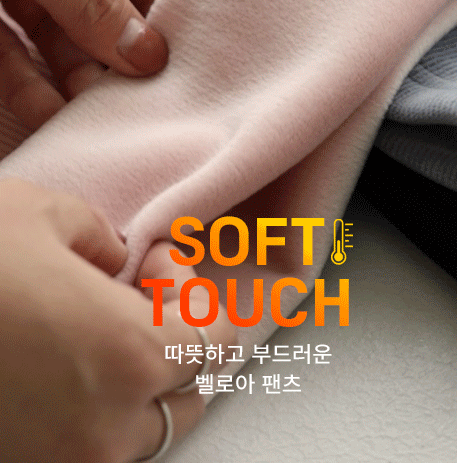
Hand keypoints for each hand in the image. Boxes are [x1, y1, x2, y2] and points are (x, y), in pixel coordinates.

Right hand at [0, 179, 234, 462]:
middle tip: (139, 295)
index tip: (161, 264)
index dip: (197, 295)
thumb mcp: (44, 215)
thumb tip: (116, 258)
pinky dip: (94, 408)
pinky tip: (62, 362)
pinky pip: (86, 445)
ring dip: (138, 383)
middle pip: (185, 393)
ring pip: (140, 431)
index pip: (215, 341)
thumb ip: (101, 237)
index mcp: (128, 355)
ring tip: (98, 330)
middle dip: (176, 341)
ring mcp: (60, 461)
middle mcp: (103, 427)